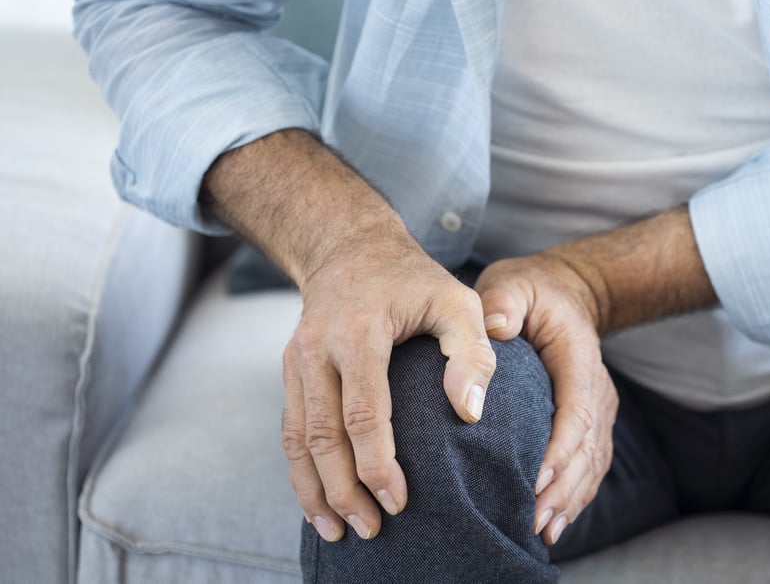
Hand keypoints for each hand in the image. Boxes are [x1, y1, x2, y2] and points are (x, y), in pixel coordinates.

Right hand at [280, 222, 496, 541]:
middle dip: (343, 491)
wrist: (350, 248)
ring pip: (296, 440)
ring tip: (339, 531)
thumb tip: (469, 413)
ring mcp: (296, 362)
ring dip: (315, 491)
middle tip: (372, 530)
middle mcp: (316, 349)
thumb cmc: (415, 280)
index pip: (362, 412)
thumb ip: (471, 352)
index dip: (377, 463)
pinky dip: (301, 471)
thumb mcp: (457, 300)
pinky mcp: (290, 373)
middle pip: (322, 436)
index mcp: (358, 332)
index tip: (399, 501)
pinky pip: (290, 431)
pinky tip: (318, 503)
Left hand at [474, 253, 618, 545]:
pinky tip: (554, 521)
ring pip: (592, 462)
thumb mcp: (513, 283)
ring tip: (542, 529)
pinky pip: (590, 465)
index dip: (560, 448)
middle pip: (587, 446)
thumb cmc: (532, 291)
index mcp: (578, 358)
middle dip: (563, 486)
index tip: (536, 479)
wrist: (566, 293)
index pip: (576, 409)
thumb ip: (504, 301)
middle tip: (533, 518)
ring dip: (570, 498)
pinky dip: (576, 495)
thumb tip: (495, 327)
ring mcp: (598, 408)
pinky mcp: (591, 422)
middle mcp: (596, 388)